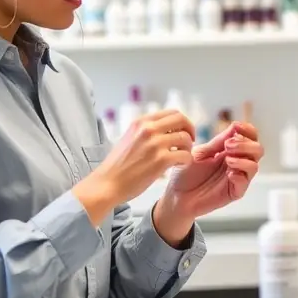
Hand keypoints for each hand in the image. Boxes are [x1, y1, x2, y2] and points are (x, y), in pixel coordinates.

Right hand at [74, 109, 195, 224]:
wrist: (107, 184)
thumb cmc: (118, 166)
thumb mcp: (129, 138)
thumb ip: (146, 131)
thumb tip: (167, 129)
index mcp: (141, 122)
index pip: (172, 112)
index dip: (182, 122)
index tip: (183, 133)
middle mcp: (148, 129)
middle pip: (182, 120)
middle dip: (190, 131)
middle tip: (189, 143)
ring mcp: (155, 144)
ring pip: (186, 139)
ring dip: (188, 149)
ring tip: (181, 158)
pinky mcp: (161, 160)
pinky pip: (185, 156)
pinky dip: (186, 161)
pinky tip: (179, 166)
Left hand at [160, 121, 263, 222]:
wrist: (175, 194)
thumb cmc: (186, 173)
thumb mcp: (201, 152)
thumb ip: (218, 142)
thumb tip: (235, 126)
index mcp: (231, 150)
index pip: (250, 137)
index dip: (248, 130)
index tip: (237, 126)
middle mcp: (238, 163)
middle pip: (258, 150)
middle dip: (245, 144)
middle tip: (228, 145)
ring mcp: (237, 178)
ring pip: (254, 166)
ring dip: (243, 159)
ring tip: (227, 159)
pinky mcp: (234, 192)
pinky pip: (245, 183)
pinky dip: (239, 176)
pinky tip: (228, 174)